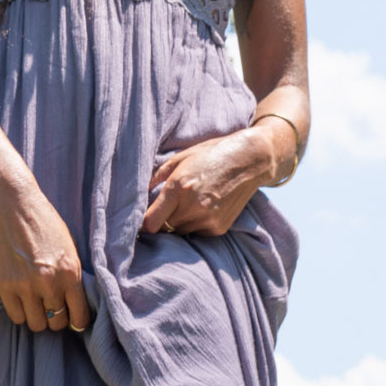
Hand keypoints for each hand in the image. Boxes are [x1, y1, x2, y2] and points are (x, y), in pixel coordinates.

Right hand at [0, 184, 90, 333]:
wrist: (13, 202)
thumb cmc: (43, 221)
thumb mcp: (69, 246)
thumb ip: (72, 276)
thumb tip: (76, 304)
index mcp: (70, 272)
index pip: (79, 316)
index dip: (77, 320)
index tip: (72, 318)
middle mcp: (49, 283)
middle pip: (56, 323)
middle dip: (56, 317)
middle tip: (51, 305)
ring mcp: (25, 285)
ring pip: (36, 325)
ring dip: (37, 316)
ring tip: (36, 301)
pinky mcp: (4, 285)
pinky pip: (16, 317)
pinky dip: (20, 312)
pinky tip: (22, 298)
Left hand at [141, 129, 272, 237]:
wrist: (249, 160)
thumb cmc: (211, 153)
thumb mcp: (180, 157)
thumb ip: (156, 176)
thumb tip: (136, 193)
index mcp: (178, 187)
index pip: (150, 223)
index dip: (142, 224)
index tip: (141, 219)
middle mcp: (192, 207)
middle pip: (163, 228)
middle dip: (161, 220)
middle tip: (164, 207)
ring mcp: (207, 219)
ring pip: (180, 231)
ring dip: (178, 222)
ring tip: (187, 203)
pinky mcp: (218, 228)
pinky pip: (197, 232)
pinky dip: (194, 223)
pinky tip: (202, 206)